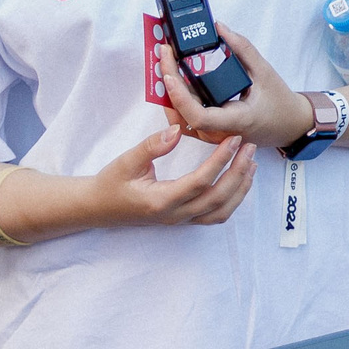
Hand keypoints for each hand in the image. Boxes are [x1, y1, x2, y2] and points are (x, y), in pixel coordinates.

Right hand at [86, 124, 256, 228]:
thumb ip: (152, 146)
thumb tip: (176, 129)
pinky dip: (232, 199)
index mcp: (161, 200)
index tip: (234, 139)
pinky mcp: (182, 218)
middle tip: (249, 147)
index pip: (200, 182)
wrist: (97, 207)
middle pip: (217, 198)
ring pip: (220, 211)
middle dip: (238, 172)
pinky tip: (239, 180)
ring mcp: (180, 219)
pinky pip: (214, 215)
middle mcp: (174, 214)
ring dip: (240, 188)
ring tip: (251, 163)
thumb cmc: (110, 183)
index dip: (220, 160)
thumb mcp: (126, 161)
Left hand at [157, 23, 314, 149]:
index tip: (171, 73)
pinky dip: (177, 98)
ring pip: (179, 118)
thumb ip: (242, 49)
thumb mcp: (265, 71)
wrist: (289, 125)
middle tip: (163, 53)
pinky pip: (185, 117)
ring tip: (165, 63)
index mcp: (235, 121)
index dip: (180, 97)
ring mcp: (212, 136)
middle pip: (182, 114)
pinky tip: (174, 78)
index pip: (199, 116)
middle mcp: (219, 133)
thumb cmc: (280, 103)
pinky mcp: (209, 132)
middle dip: (168, 84)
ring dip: (169, 91)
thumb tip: (220, 29)